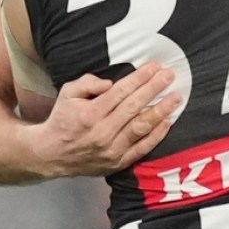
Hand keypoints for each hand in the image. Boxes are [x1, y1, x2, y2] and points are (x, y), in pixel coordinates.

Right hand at [30, 66, 181, 176]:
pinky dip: (156, 136)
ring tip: (176, 97)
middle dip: (154, 89)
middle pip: (134, 107)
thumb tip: (110, 83)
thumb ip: (87, 83)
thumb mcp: (67, 94)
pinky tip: (167, 121)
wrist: (52, 154)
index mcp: (90, 114)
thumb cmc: (63, 120)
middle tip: (170, 75)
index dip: (139, 78)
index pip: (121, 92)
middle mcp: (102, 132)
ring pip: (141, 127)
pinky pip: (142, 149)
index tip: (155, 66)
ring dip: (161, 111)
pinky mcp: (118, 162)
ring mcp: (111, 149)